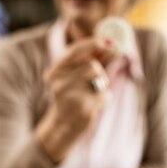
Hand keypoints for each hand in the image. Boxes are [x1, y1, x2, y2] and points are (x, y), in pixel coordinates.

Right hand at [35, 38, 113, 162]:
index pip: (75, 50)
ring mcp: (70, 98)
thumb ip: (92, 58)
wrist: (65, 125)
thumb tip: (112, 43)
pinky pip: (105, 94)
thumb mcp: (77, 74)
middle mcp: (58, 84)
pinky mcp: (84, 110)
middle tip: (94, 81)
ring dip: (102, 84)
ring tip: (92, 94)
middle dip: (99, 71)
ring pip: (100, 78)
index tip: (111, 42)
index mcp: (53, 72)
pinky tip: (93, 105)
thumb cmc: (73, 95)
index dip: (95, 43)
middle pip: (92, 65)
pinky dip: (104, 98)